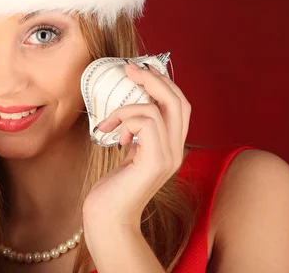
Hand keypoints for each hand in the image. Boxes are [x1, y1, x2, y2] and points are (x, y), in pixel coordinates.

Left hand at [82, 61, 191, 228]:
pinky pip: (146, 122)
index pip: (180, 105)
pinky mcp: (156, 161)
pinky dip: (124, 121)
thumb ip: (136, 133)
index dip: (163, 83)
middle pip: (178, 100)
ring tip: (108, 124)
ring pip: (159, 108)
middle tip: (129, 68)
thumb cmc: (113, 188)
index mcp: (171, 146)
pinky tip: (111, 136)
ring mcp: (169, 156)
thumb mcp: (128, 153)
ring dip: (126, 108)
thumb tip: (127, 106)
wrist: (108, 219)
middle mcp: (176, 150)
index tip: (139, 69)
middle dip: (153, 78)